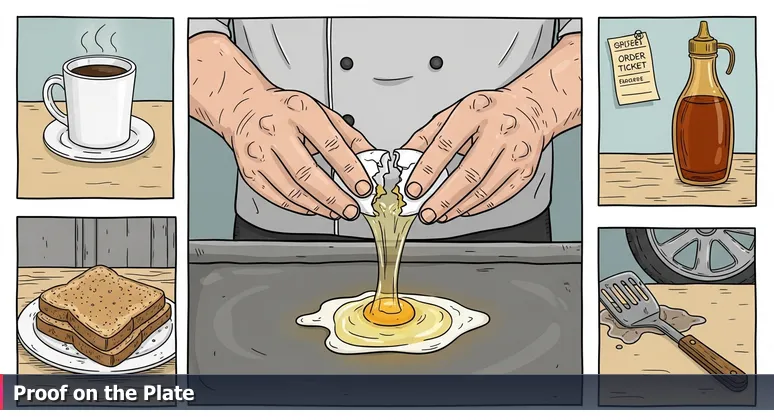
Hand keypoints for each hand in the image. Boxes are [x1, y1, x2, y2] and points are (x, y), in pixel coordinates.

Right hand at [232, 89, 373, 219]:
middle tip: (351, 209)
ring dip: (317, 206)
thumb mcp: (322, 112)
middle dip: (333, 197)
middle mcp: (275, 131)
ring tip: (335, 211)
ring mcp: (258, 152)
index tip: (363, 187)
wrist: (245, 106)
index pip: (330, 144)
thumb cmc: (287, 110)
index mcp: (299, 112)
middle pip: (306, 173)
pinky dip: (295, 206)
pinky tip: (311, 207)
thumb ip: (350, 137)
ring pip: (289, 189)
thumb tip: (372, 160)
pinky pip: (274, 195)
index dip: (349, 169)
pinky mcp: (249, 169)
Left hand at [402, 88, 549, 223]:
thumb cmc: (488, 111)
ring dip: (459, 207)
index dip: (426, 171)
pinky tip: (463, 209)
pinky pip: (501, 196)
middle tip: (426, 213)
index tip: (413, 189)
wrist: (531, 108)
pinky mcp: (527, 169)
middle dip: (444, 199)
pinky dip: (479, 206)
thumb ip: (427, 136)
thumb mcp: (455, 112)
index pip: (446, 145)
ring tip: (441, 215)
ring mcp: (517, 152)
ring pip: (485, 189)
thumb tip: (404, 159)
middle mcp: (500, 130)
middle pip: (469, 173)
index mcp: (476, 111)